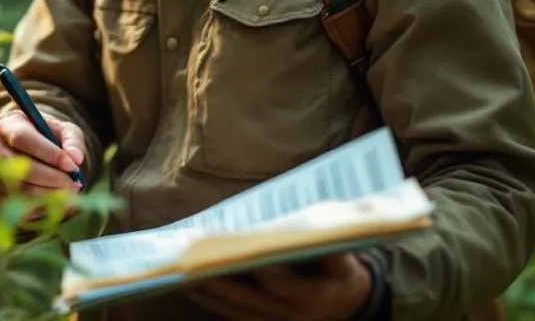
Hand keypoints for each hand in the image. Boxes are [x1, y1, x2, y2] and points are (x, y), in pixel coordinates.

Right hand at [0, 111, 85, 204]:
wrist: (22, 152)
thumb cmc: (45, 139)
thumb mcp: (62, 130)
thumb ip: (72, 140)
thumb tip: (76, 159)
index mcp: (7, 126)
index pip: (23, 139)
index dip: (50, 154)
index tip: (73, 166)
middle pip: (23, 169)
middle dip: (54, 178)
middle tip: (75, 183)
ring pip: (23, 191)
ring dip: (52, 195)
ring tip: (70, 192)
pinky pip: (22, 209)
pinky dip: (45, 208)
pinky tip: (59, 202)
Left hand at [187, 253, 373, 320]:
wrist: (350, 305)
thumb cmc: (342, 272)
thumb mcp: (346, 258)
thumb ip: (330, 245)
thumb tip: (308, 223)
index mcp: (315, 296)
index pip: (279, 282)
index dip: (256, 266)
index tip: (234, 248)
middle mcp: (293, 316)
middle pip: (250, 299)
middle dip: (222, 280)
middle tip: (195, 262)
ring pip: (238, 311)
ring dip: (211, 293)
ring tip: (185, 273)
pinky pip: (236, 317)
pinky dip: (215, 303)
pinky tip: (196, 287)